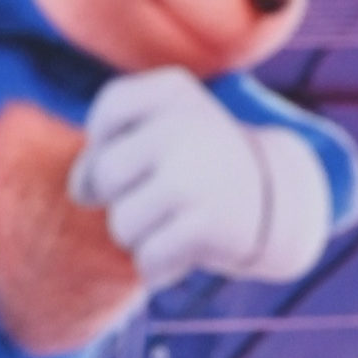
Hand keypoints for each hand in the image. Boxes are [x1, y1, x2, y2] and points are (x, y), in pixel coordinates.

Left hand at [68, 67, 331, 289]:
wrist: (278, 202)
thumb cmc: (198, 165)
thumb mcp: (157, 136)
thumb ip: (104, 151)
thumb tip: (80, 190)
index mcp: (174, 92)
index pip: (110, 109)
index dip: (111, 139)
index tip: (150, 146)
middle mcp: (184, 124)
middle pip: (105, 175)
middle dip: (123, 194)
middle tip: (169, 190)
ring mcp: (195, 173)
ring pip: (121, 223)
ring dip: (142, 235)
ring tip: (181, 218)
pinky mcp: (207, 223)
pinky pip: (147, 258)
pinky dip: (159, 265)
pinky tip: (187, 248)